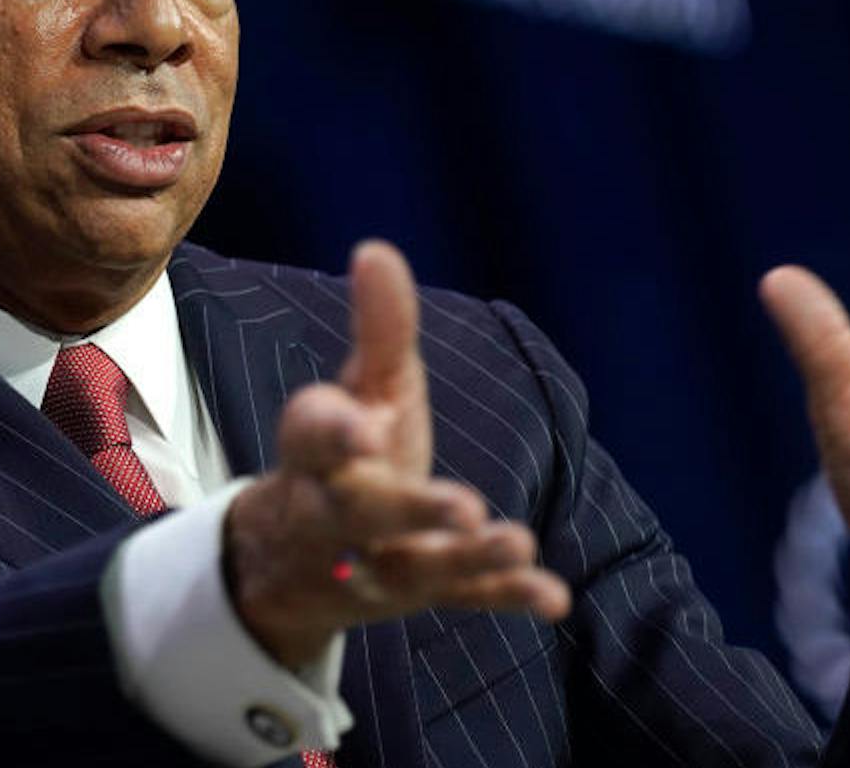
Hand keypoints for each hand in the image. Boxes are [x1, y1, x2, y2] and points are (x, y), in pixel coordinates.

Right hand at [226, 241, 571, 666]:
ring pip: (415, 566)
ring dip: (467, 558)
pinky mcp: (420, 594)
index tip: (366, 428)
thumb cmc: (344, 451)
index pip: (314, 438)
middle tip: (462, 506)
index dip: (337, 434)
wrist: (296, 558)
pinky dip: (505, 597)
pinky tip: (554, 598)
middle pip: (364, 515)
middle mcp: (337, 514)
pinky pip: (462, 599)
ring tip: (518, 540)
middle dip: (410, 511)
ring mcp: (378, 562)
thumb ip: (379, 327)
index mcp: (315, 451)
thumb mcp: (361, 386)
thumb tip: (375, 249)